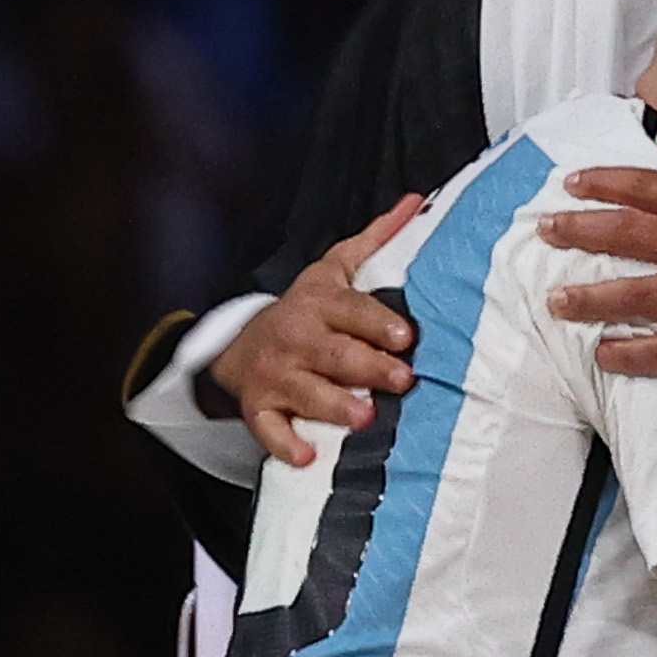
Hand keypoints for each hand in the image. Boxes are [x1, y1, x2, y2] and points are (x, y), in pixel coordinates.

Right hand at [211, 193, 423, 467]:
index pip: (350, 310)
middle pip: (334, 353)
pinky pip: (269, 429)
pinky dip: (285, 444)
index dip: (376, 323)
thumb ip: (375, 240)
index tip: (405, 336)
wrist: (241, 342)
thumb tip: (415, 201)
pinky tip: (306, 455)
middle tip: (401, 379)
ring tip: (364, 416)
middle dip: (367, 366)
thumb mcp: (334, 269)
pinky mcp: (260, 407)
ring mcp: (276, 375)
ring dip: (334, 405)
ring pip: (306, 391)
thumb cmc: (307, 309)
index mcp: (318, 302)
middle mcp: (296, 337)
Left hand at [545, 137, 656, 373]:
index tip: (569, 184)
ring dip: (591, 298)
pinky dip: (632, 353)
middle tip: (544, 231)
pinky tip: (603, 354)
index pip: (647, 185)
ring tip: (556, 300)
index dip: (603, 182)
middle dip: (579, 231)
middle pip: (630, 234)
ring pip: (639, 294)